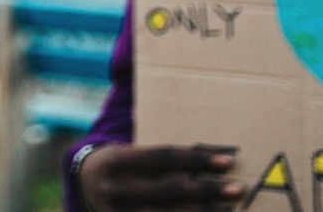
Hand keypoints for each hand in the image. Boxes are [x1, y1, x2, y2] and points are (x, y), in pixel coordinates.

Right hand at [74, 144, 241, 210]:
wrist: (85, 186)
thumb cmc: (121, 163)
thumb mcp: (128, 149)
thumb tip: (188, 120)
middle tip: (238, 188)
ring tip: (232, 210)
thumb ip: (159, 147)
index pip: (163, 157)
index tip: (226, 162)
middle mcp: (118, 189)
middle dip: (207, 190)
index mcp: (119, 161)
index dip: (196, 159)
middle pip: (171, 190)